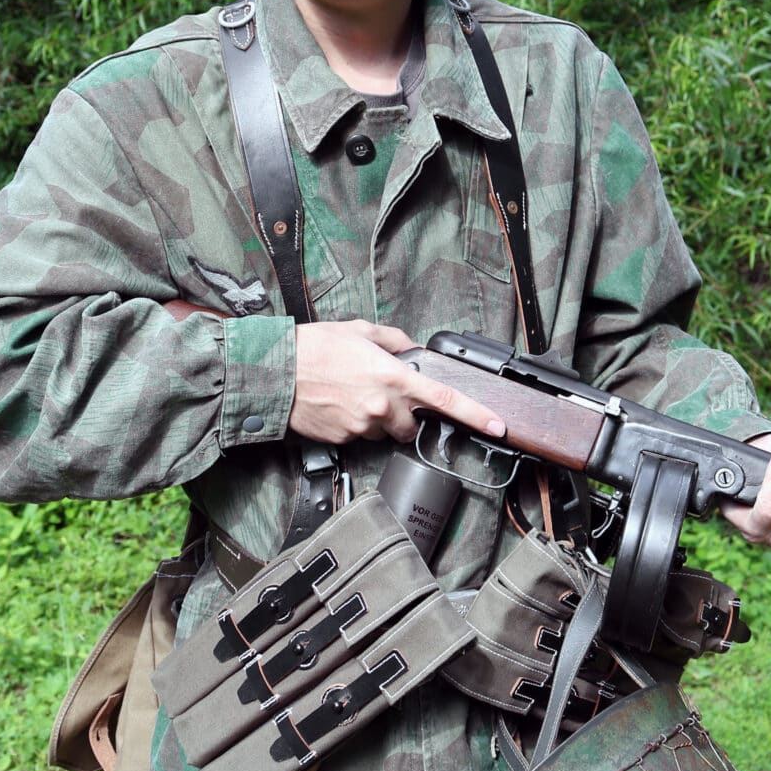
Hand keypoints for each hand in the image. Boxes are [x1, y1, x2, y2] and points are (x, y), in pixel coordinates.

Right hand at [289, 320, 505, 444]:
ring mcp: (362, 426)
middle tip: (387, 397)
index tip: (496, 426)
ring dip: (379, 420)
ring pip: (384, 433)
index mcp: (393, 378)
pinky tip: (339, 405)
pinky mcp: (342, 439)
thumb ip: (393, 340)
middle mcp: (382, 407)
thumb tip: (409, 348)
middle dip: (406, 416)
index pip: (445, 401)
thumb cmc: (314, 348)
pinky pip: (359, 436)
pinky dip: (356, 424)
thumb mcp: (360, 330)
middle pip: (412, 427)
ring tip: (354, 396)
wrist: (274, 371)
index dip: (476, 415)